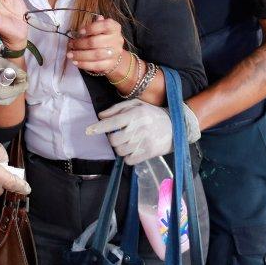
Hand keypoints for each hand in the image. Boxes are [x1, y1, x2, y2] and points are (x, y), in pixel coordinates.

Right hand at [0, 35, 27, 105]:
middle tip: (23, 82)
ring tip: (15, 82)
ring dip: (11, 94)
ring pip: (0, 102)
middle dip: (15, 92)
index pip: (2, 93)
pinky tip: (5, 86)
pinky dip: (3, 95)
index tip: (26, 83)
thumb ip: (12, 69)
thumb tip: (24, 77)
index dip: (16, 89)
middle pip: (2, 100)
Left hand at [66, 16, 125, 76]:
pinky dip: (84, 64)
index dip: (91, 28)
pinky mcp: (110, 64)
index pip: (105, 25)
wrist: (114, 55)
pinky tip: (75, 62)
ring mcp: (115, 53)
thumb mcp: (100, 30)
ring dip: (80, 55)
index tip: (80, 32)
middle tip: (70, 44)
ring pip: (95, 54)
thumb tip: (81, 29)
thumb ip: (93, 27)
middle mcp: (117, 40)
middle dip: (80, 44)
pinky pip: (96, 65)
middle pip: (96, 42)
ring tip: (70, 54)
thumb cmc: (103, 39)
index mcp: (114, 28)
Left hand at [85, 99, 200, 164]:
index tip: (88, 131)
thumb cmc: (152, 113)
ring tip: (127, 142)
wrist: (177, 125)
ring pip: (120, 151)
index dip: (98, 128)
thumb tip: (101, 116)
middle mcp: (139, 128)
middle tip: (117, 135)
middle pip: (114, 140)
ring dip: (119, 148)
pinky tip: (133, 149)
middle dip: (112, 139)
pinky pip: (129, 160)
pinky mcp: (149, 153)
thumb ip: (117, 109)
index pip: (112, 122)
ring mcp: (144, 141)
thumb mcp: (136, 104)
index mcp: (135, 114)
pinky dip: (127, 157)